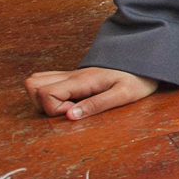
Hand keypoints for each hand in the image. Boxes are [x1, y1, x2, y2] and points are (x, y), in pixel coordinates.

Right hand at [25, 68, 158, 119]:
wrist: (146, 62)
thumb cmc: (138, 79)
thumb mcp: (124, 95)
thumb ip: (96, 105)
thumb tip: (69, 117)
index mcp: (82, 80)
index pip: (45, 93)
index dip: (54, 109)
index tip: (75, 112)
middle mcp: (72, 75)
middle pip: (32, 84)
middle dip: (42, 104)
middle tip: (70, 109)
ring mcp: (71, 75)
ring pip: (36, 81)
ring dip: (43, 98)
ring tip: (69, 106)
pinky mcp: (74, 77)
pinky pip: (48, 81)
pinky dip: (49, 93)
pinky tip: (71, 101)